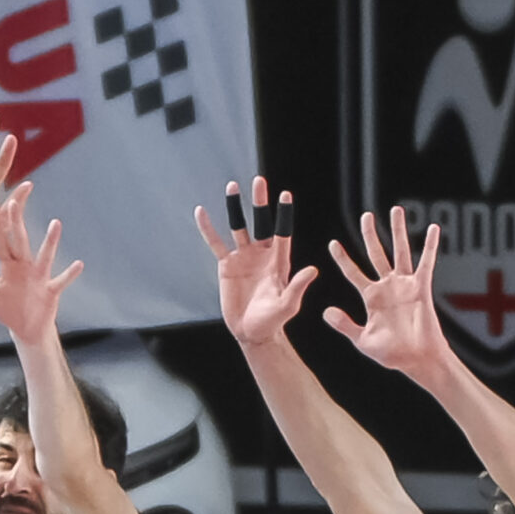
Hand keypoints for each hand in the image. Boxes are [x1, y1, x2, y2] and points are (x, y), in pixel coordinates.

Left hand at [0, 186, 81, 342]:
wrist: (27, 328)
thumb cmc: (7, 308)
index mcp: (8, 266)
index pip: (0, 243)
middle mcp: (24, 266)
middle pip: (20, 241)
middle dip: (17, 223)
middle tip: (15, 202)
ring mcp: (39, 277)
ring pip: (44, 256)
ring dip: (50, 242)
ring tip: (56, 223)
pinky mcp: (51, 291)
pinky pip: (62, 281)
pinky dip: (70, 274)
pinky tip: (79, 264)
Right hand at [194, 176, 317, 348]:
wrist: (252, 332)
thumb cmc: (273, 320)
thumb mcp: (288, 305)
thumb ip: (298, 287)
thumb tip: (313, 270)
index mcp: (278, 261)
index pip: (282, 232)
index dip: (283, 214)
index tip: (285, 195)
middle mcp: (261, 255)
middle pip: (261, 222)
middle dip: (260, 202)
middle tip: (259, 181)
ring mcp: (243, 258)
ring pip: (238, 227)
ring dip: (236, 207)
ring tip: (232, 186)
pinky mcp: (226, 266)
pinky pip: (216, 243)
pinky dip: (208, 229)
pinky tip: (201, 212)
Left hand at [325, 206, 450, 377]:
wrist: (417, 360)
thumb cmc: (392, 354)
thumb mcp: (363, 340)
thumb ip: (345, 325)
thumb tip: (326, 312)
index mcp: (371, 298)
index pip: (353, 273)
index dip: (343, 259)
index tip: (332, 243)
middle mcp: (387, 287)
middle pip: (376, 254)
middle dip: (370, 234)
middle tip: (365, 215)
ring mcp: (404, 286)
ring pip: (399, 252)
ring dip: (397, 231)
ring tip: (395, 209)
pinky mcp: (421, 288)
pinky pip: (426, 263)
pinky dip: (430, 246)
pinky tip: (432, 228)